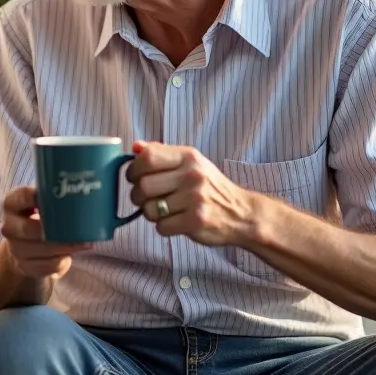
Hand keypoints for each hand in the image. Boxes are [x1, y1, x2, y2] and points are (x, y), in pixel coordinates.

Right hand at [0, 186, 90, 278]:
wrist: (24, 245)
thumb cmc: (40, 217)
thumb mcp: (41, 201)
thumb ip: (53, 193)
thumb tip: (84, 185)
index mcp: (11, 203)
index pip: (22, 196)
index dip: (37, 196)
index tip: (57, 196)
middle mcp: (9, 226)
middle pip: (31, 229)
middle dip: (57, 230)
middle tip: (80, 229)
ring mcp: (15, 248)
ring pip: (42, 249)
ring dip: (65, 247)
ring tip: (84, 243)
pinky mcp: (24, 266)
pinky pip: (47, 266)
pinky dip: (61, 262)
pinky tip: (69, 256)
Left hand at [126, 141, 257, 245]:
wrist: (241, 213)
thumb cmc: (210, 187)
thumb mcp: (191, 163)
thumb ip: (162, 153)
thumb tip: (135, 147)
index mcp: (188, 157)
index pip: (147, 157)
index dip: (133, 170)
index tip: (135, 178)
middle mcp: (192, 175)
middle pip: (144, 186)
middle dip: (138, 196)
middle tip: (147, 199)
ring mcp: (195, 198)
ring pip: (149, 209)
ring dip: (151, 213)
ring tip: (164, 211)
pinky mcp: (196, 221)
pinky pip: (161, 227)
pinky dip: (163, 227)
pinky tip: (175, 222)